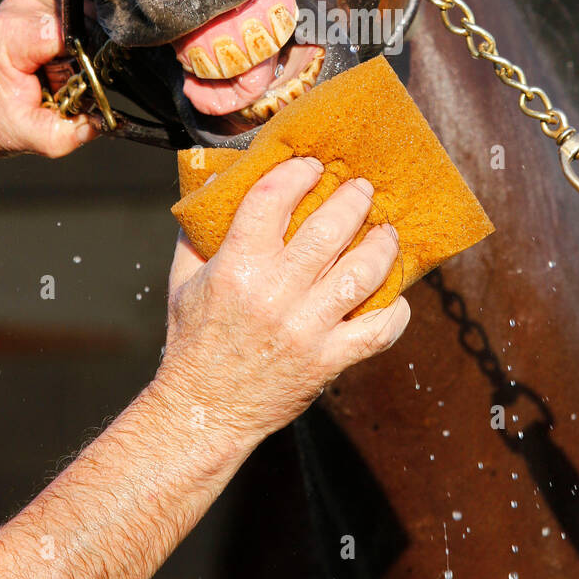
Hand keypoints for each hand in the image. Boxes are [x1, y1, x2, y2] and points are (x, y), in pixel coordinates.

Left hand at [0, 0, 98, 166]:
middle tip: (53, 87)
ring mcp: (25, 1)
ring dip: (74, 54)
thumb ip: (70, 133)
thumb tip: (103, 120)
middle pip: (81, 26)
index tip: (70, 88)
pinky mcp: (31, 4)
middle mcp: (18, 7)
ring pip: (80, 23)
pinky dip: (67, 45)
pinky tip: (46, 63)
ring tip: (47, 76)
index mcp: (12, 32)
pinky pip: (71, 21)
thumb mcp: (31, 137)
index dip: (85, 63)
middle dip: (79, 61)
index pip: (76, 32)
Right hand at [158, 156, 409, 447]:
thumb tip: (217, 183)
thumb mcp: (183, 280)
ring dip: (382, 246)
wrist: (203, 411)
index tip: (312, 166)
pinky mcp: (327, 362)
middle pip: (328, 230)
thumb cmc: (193, 340)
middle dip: (353, 200)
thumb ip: (198, 232)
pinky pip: (378, 331)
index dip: (296, 173)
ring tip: (386, 232)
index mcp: (235, 267)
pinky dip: (395, 310)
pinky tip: (394, 293)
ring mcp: (305, 330)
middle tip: (362, 189)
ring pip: (361, 274)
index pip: (271, 200)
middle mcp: (273, 294)